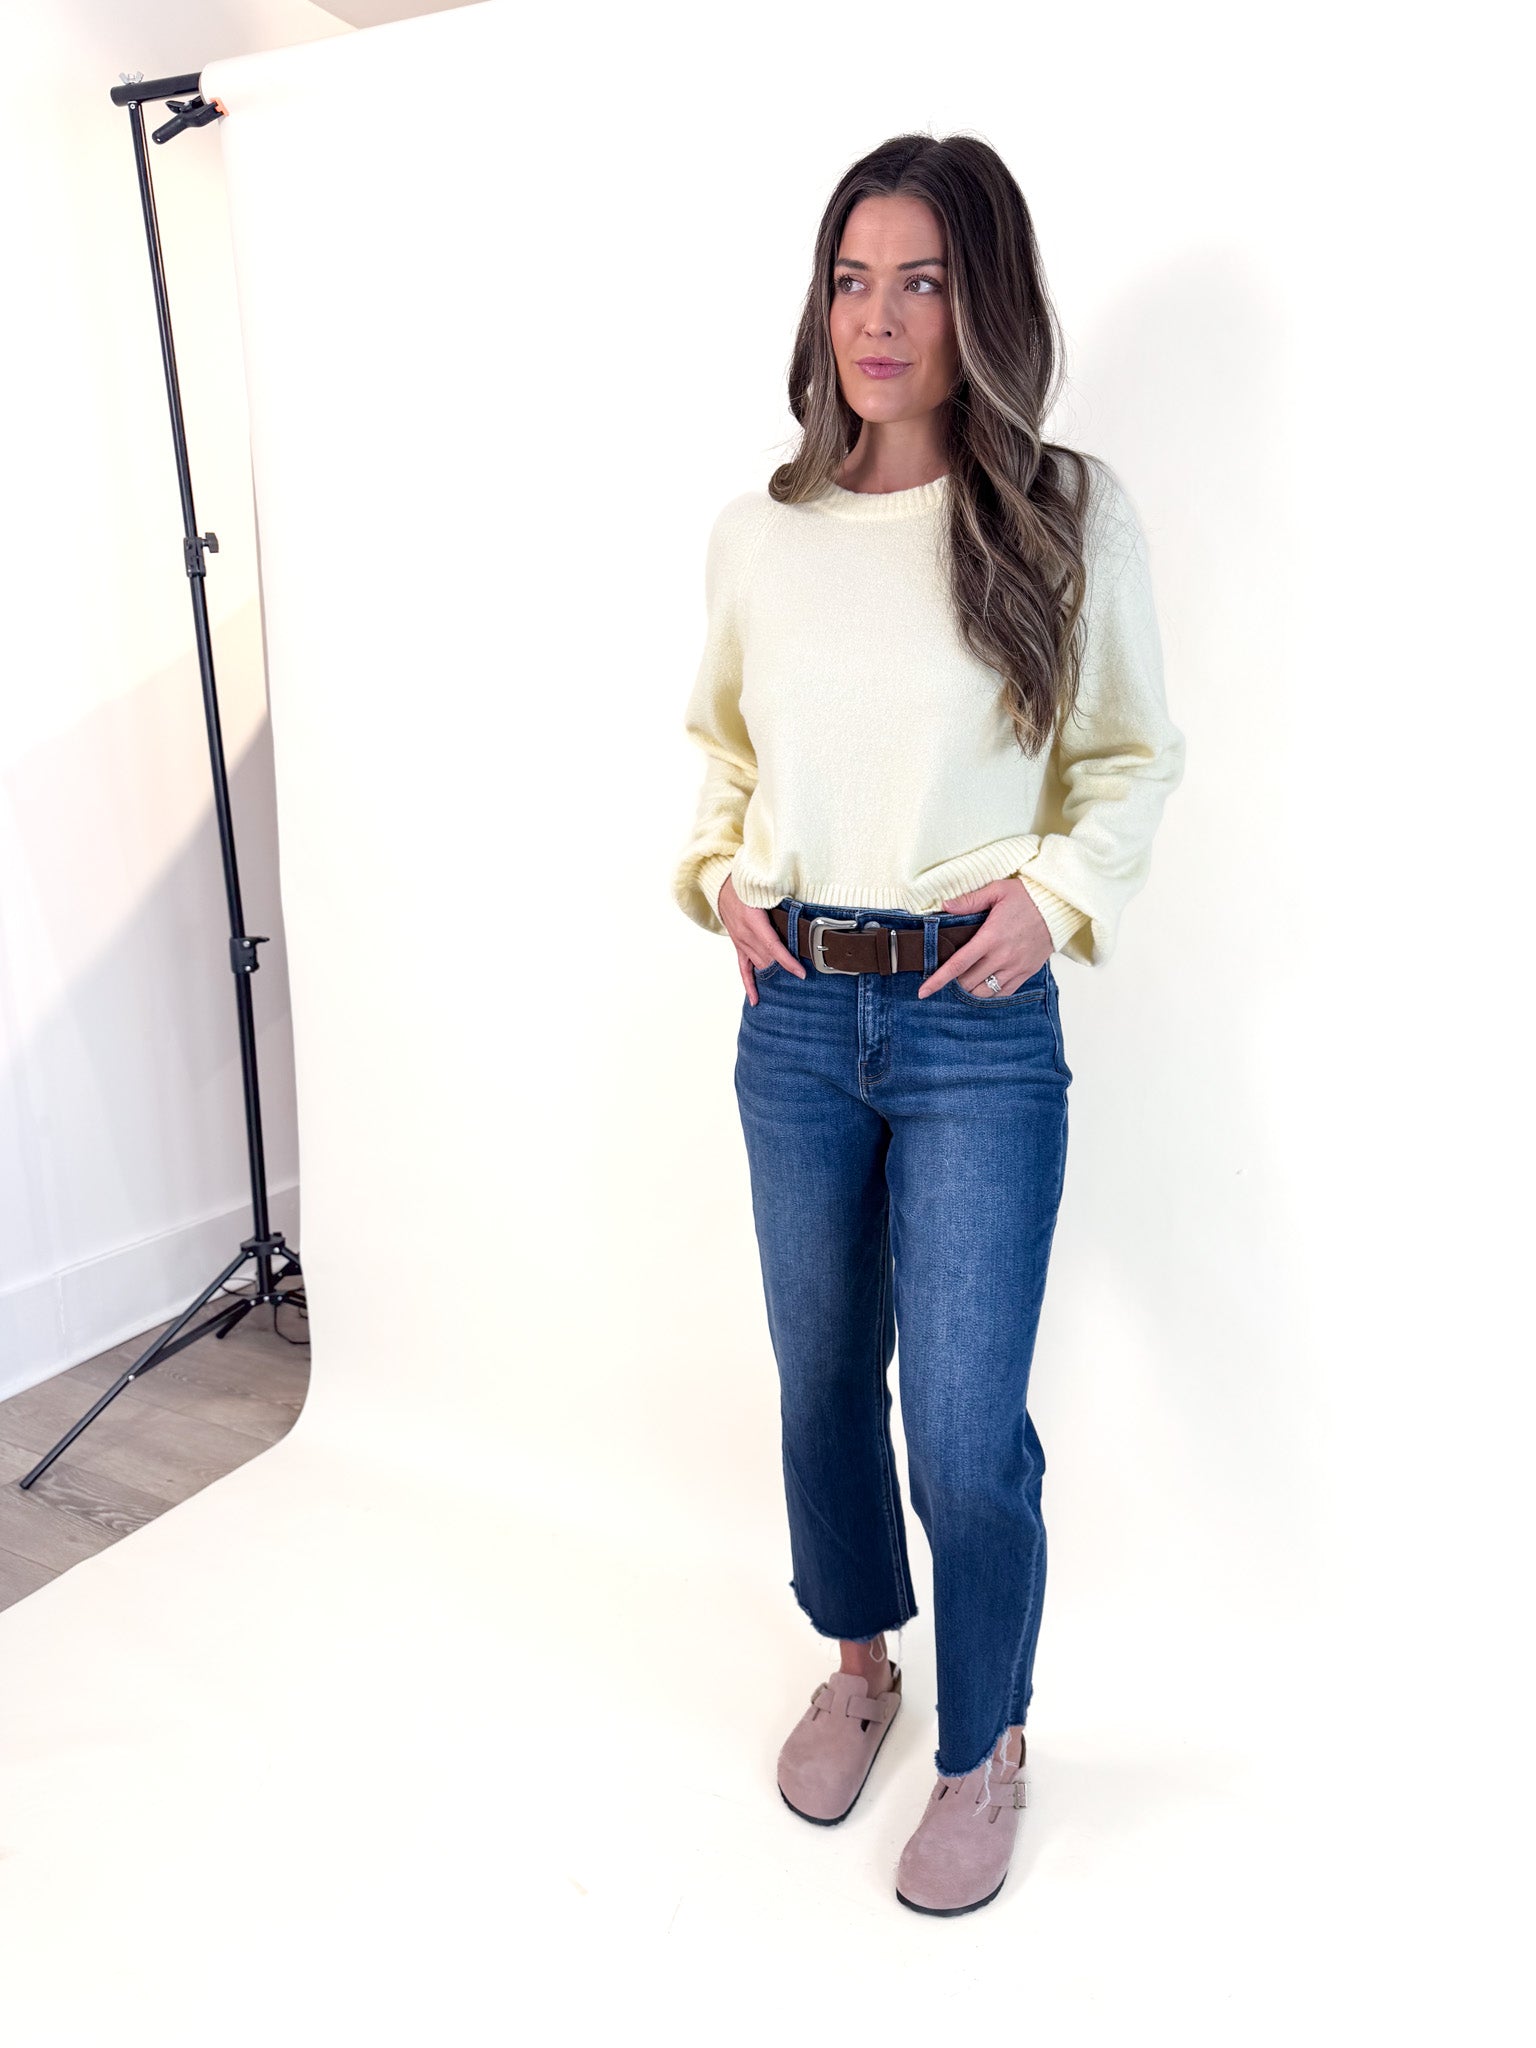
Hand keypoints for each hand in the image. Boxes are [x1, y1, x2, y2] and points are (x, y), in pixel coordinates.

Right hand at [719, 875, 806, 1004]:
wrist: (722, 885)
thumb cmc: (746, 886)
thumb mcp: (765, 890)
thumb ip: (781, 902)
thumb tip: (801, 910)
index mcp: (753, 921)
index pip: (773, 946)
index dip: (788, 961)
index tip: (801, 973)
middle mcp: (745, 935)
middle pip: (768, 959)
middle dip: (785, 969)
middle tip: (804, 980)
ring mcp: (740, 942)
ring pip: (759, 965)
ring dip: (773, 975)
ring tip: (790, 988)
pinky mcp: (738, 946)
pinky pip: (743, 969)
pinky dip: (749, 985)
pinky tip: (756, 1000)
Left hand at [916, 878, 1051, 998]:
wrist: (1058, 907)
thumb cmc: (1028, 897)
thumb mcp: (996, 890)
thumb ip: (969, 900)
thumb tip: (945, 906)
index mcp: (990, 938)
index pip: (958, 964)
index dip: (938, 980)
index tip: (923, 991)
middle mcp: (1002, 957)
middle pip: (968, 983)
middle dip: (952, 984)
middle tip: (945, 979)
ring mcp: (1015, 968)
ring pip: (985, 993)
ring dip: (970, 991)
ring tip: (963, 983)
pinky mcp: (1026, 973)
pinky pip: (1004, 993)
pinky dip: (990, 993)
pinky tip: (983, 986)